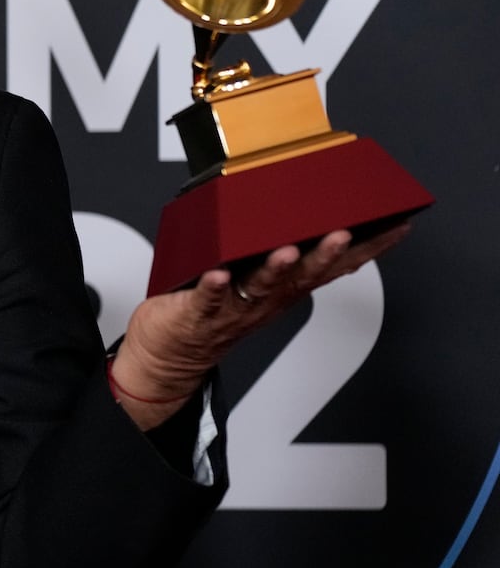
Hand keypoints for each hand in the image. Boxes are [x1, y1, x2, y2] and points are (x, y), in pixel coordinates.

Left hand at [110, 222, 410, 428]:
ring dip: (276, 269)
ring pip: (261, 287)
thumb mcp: (256, 280)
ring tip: (288, 251)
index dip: (368, 249)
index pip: (334, 267)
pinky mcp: (198, 313)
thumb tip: (298, 210)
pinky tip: (218, 273)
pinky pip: (208, 299)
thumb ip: (278, 251)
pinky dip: (214, 286)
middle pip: (304, 277)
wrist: (171, 357)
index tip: (397, 225)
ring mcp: (235, 308)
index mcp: (284, 288)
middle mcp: (266, 299)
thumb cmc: (213, 309)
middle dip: (325, 256)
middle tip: (344, 234)